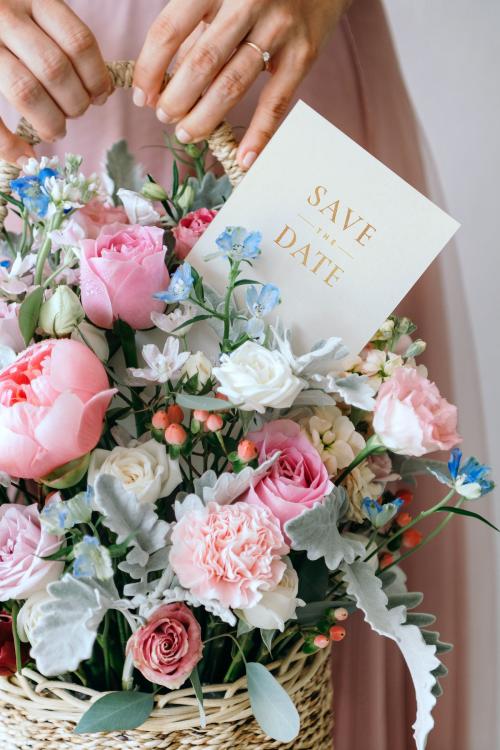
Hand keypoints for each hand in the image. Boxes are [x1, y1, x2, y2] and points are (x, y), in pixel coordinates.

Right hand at [0, 0, 110, 162]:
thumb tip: (103, 92)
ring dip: (49, 121)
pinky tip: (24, 156)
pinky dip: (8, 144)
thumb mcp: (39, 17)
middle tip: (75, 113)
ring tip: (56, 129)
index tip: (101, 96)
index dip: (97, 77)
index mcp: (34, 0)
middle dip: (75, 103)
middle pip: (55, 70)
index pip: (79, 42)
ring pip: (26, 91)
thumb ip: (66, 45)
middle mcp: (6, 16)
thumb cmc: (13, 27)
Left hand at [134, 0, 348, 168]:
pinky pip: (276, 102)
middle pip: (201, 64)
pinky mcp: (303, 54)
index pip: (169, 31)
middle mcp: (246, 3)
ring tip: (188, 134)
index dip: (149, 69)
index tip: (142, 96)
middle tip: (165, 118)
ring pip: (233, 86)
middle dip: (176, 99)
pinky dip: (259, 135)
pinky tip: (245, 158)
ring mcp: (278, 30)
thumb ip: (196, 28)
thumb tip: (166, 79)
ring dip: (205, 118)